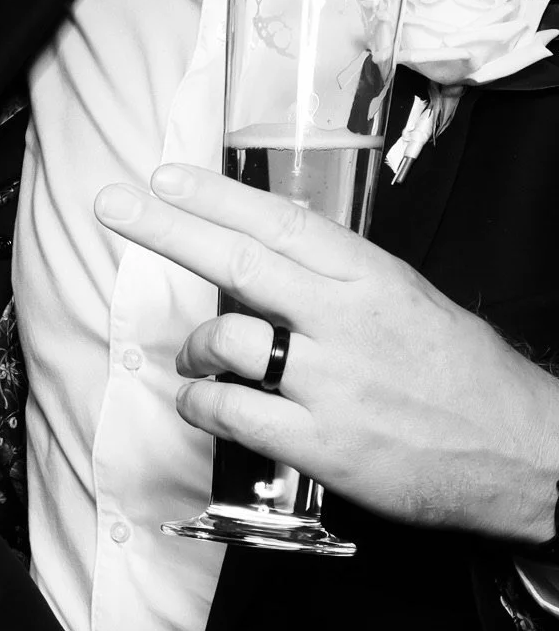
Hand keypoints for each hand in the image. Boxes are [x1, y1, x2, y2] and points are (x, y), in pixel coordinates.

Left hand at [97, 163, 558, 541]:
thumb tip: (262, 266)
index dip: (215, 197)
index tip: (165, 176)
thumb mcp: (408, 305)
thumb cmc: (462, 379)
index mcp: (371, 280)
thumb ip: (334, 285)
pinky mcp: (319, 443)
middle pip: (239, 263)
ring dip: (190, 349)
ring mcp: (331, 383)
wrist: (527, 454)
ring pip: (224, 341)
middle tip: (113, 204)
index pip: (281, 222)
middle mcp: (347, 322)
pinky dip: (201, 405)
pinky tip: (204, 404)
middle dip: (166, 229)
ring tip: (193, 361)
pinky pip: (228, 412)